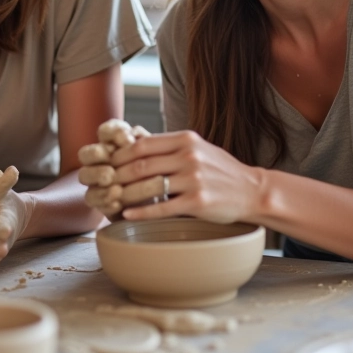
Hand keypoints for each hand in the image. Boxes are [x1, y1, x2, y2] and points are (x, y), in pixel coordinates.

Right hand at [77, 119, 150, 218]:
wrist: (160, 195)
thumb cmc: (156, 169)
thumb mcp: (153, 153)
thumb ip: (141, 142)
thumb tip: (129, 137)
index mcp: (113, 141)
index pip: (105, 131)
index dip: (113, 134)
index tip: (128, 139)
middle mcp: (98, 157)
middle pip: (86, 153)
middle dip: (96, 157)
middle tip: (111, 167)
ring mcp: (94, 177)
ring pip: (84, 175)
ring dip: (99, 179)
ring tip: (116, 189)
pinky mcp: (97, 198)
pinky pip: (92, 199)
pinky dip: (105, 201)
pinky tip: (117, 203)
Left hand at [110, 130, 260, 223]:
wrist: (250, 190)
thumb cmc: (219, 169)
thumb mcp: (196, 147)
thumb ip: (168, 145)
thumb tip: (134, 139)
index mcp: (185, 139)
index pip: (142, 144)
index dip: (119, 154)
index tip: (106, 162)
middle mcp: (189, 156)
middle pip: (140, 164)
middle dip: (116, 174)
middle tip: (101, 183)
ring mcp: (194, 179)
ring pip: (148, 185)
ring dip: (124, 193)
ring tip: (110, 199)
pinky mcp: (198, 202)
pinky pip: (162, 207)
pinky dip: (141, 211)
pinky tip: (127, 214)